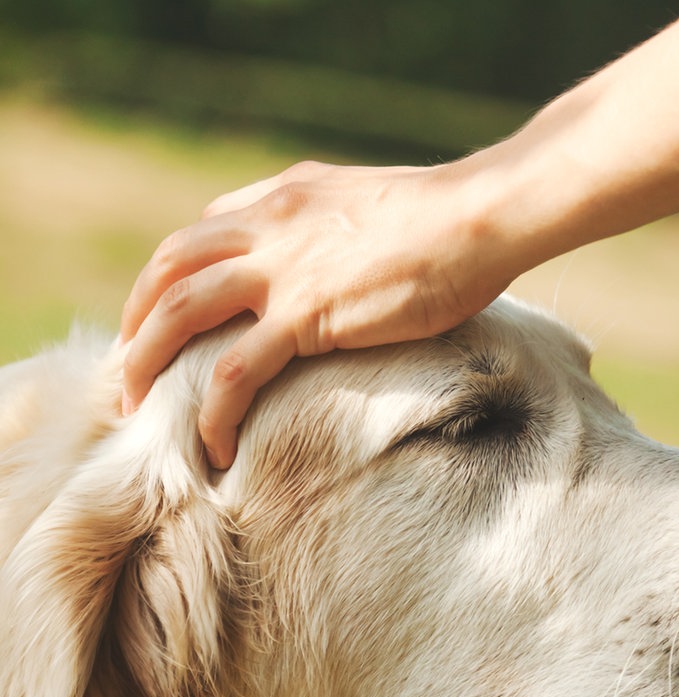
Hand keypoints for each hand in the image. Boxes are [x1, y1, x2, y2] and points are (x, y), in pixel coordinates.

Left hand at [120, 160, 508, 467]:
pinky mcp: (305, 315)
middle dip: (136, 321)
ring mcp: (281, 269)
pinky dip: (212, 412)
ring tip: (139, 412)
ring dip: (147, 363)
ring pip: (180, 313)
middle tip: (129, 370)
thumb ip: (330, 226)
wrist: (479, 218)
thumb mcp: (370, 205)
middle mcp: (268, 224)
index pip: (201, 233)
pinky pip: (234, 371)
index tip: (166, 323)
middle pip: (169, 268)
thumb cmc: (446, 219)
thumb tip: (327, 261)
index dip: (172, 280)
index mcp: (283, 198)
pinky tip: (213, 445)